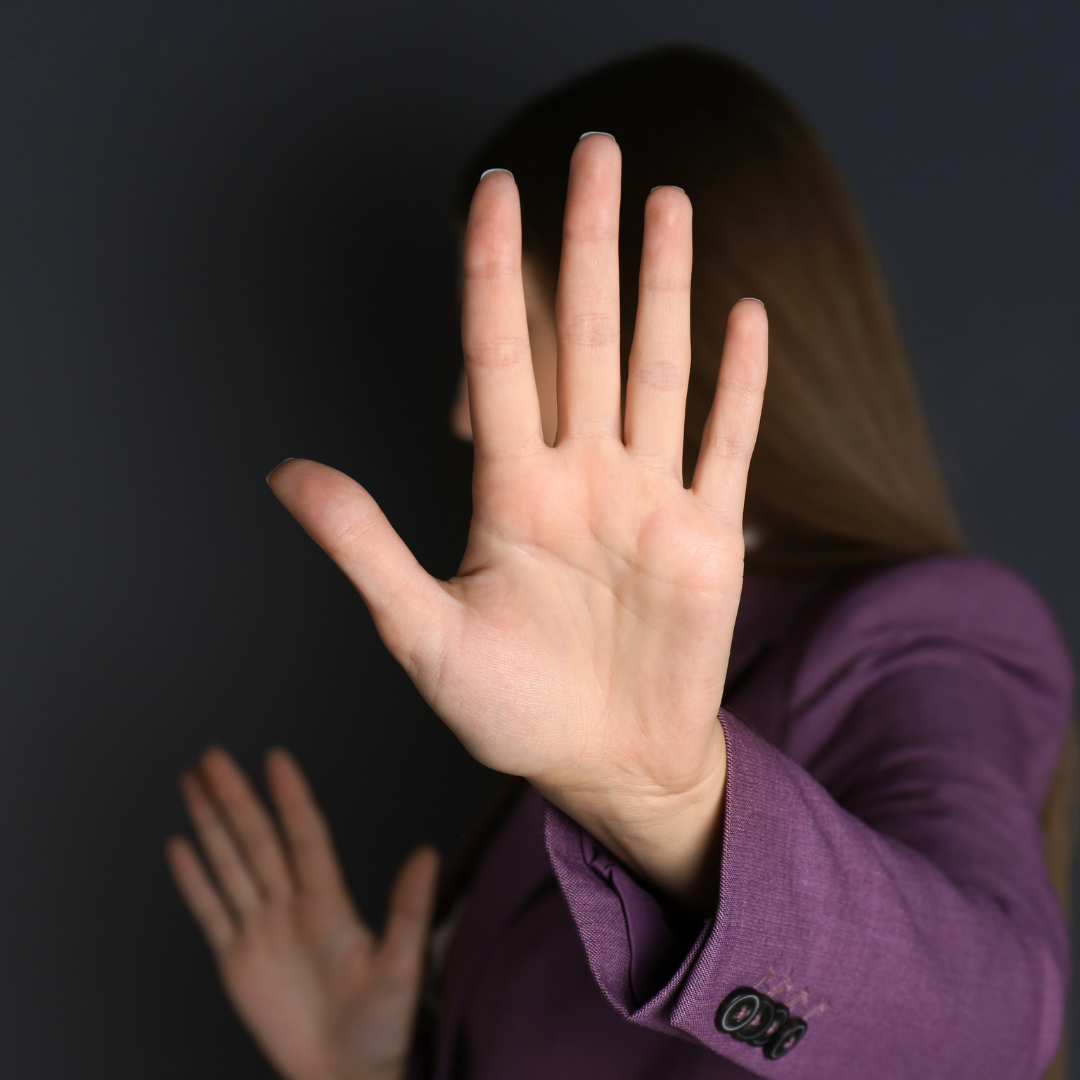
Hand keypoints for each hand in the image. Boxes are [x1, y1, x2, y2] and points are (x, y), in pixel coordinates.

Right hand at [166, 747, 436, 1079]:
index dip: (290, 797)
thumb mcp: (401, 966)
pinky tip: (180, 846)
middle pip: (256, 840)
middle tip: (213, 756)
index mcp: (329, 904)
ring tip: (193, 782)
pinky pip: (210, 912)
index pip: (304, 836)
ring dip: (210, 824)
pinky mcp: (237, 961)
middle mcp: (291, 907)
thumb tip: (426, 854)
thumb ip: (409, 909)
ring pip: (229, 864)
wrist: (347, 1074)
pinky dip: (193, 880)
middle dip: (234, 798)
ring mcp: (261, 930)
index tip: (276, 759)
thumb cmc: (383, 1026)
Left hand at [268, 134, 766, 910]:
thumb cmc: (512, 712)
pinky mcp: (709, 536)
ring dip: (668, 288)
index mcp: (512, 494)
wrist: (605, 763)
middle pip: (587, 340)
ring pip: (660, 372)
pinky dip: (741, 384)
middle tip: (594, 151)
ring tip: (668, 204)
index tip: (493, 190)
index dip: (495, 274)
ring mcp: (649, 501)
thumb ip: (365, 548)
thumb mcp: (423, 635)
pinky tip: (746, 316)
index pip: (500, 359)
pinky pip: (727, 444)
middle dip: (589, 246)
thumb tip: (284, 471)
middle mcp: (582, 479)